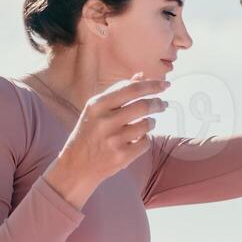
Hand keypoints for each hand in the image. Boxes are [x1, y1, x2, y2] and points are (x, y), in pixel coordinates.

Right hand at [52, 75, 169, 197]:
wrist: (76, 166)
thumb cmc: (88, 133)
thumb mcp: (96, 110)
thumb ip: (119, 91)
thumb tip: (141, 76)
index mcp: (97, 105)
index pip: (131, 89)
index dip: (152, 85)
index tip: (164, 85)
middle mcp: (104, 121)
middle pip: (143, 105)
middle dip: (157, 103)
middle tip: (162, 104)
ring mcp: (113, 140)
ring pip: (146, 124)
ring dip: (151, 122)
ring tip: (147, 123)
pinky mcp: (121, 157)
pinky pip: (145, 143)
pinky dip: (145, 139)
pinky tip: (137, 140)